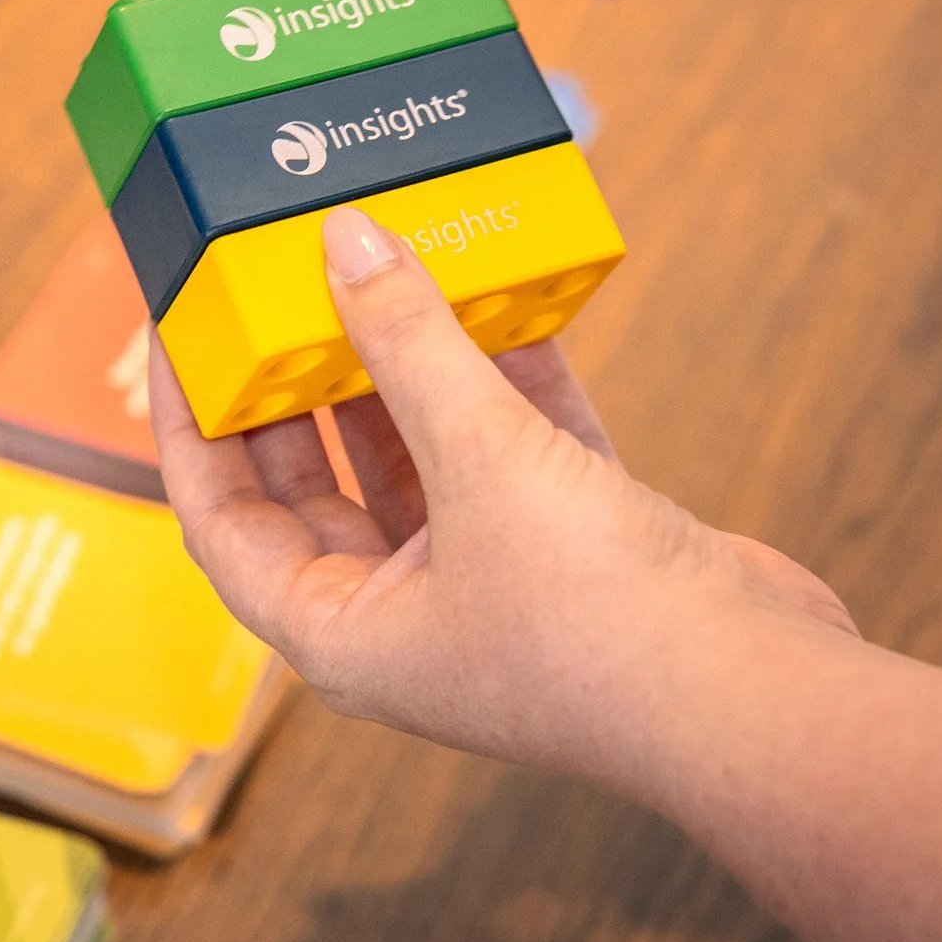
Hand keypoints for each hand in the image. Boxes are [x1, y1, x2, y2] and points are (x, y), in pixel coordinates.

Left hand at [150, 203, 858, 793]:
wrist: (762, 699)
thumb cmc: (595, 623)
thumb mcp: (480, 462)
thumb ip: (407, 346)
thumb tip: (345, 242)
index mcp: (342, 633)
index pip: (224, 521)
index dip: (191, 427)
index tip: (179, 336)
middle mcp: (404, 617)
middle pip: (319, 481)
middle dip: (298, 383)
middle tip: (274, 283)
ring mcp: (493, 583)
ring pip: (423, 456)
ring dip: (406, 367)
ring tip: (377, 265)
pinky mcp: (577, 550)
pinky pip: (517, 449)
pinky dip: (506, 379)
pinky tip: (497, 297)